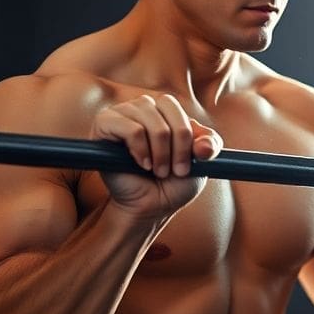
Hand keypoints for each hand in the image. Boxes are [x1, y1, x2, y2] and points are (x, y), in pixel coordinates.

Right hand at [90, 94, 222, 219]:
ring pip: (150, 120)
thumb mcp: (200, 163)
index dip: (186, 134)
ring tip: (157, 171)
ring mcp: (120, 114)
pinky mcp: (104, 126)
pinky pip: (131, 129)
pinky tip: (142, 165)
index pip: (176, 106)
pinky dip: (141, 150)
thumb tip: (204, 146)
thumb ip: (210, 145)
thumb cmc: (171, 184)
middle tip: (174, 171)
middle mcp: (141, 107)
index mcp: (163, 110)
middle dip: (177, 143)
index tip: (189, 165)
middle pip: (165, 106)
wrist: (148, 207)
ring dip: (159, 151)